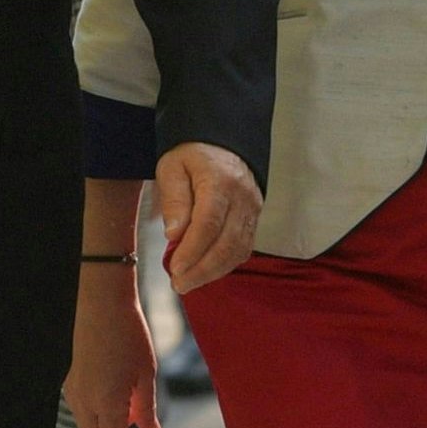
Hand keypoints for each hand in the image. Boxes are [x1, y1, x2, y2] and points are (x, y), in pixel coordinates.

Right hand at [67, 253, 161, 427]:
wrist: (101, 301)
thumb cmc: (129, 334)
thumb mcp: (146, 372)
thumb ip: (147, 407)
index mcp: (105, 403)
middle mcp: (83, 402)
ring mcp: (72, 391)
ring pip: (86, 427)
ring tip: (130, 416)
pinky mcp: (68, 380)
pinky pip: (80, 410)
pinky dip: (97, 416)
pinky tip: (115, 398)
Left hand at [151, 141, 260, 290]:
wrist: (223, 144)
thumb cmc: (194, 155)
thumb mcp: (172, 168)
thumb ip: (174, 200)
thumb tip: (174, 235)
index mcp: (219, 181)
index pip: (208, 223)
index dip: (192, 250)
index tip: (175, 268)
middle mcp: (241, 197)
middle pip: (226, 242)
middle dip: (201, 269)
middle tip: (179, 283)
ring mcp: (251, 209)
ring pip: (237, 250)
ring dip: (213, 271)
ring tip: (190, 282)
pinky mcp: (254, 218)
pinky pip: (244, 248)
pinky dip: (225, 264)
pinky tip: (208, 272)